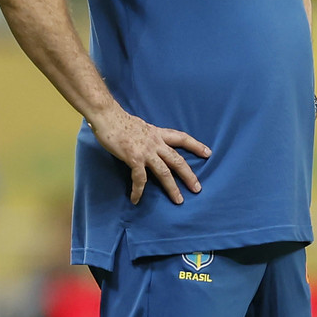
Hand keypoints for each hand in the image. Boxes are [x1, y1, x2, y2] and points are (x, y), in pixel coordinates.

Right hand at [90, 106, 208, 205]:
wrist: (108, 117)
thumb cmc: (120, 121)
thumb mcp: (141, 126)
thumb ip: (148, 136)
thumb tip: (150, 143)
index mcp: (158, 133)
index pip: (182, 138)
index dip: (196, 146)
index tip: (208, 153)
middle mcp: (156, 143)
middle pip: (178, 160)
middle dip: (189, 175)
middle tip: (197, 188)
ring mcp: (146, 151)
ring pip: (164, 172)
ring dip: (172, 188)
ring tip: (179, 200)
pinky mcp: (134, 158)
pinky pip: (139, 179)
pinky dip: (138, 191)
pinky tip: (136, 199)